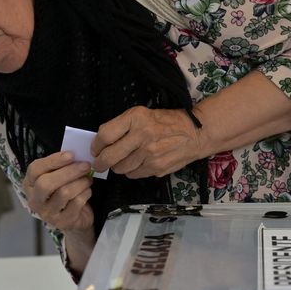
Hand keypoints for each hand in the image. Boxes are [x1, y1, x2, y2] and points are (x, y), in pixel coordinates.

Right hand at [23, 151, 93, 234]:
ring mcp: (47, 214)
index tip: (71, 154)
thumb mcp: (57, 177)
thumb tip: (74, 154)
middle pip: (46, 183)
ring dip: (80, 182)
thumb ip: (60, 166)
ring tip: (88, 178)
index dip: (52, 161)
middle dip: (69, 172)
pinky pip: (76, 203)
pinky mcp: (62, 222)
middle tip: (85, 165)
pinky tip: (87, 191)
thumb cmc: (64, 190)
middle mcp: (34, 200)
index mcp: (29, 184)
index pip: (34, 170)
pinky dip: (85, 193)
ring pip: (64, 193)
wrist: (75, 218)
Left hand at [91, 106, 206, 178]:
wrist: (195, 133)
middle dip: (100, 163)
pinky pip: (134, 174)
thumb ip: (122, 126)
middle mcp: (142, 135)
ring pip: (120, 168)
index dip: (96, 145)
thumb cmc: (166, 122)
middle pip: (109, 156)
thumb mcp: (142, 114)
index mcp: (136, 118)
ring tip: (122, 161)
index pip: (105, 135)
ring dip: (117, 167)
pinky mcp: (156, 168)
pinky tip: (137, 163)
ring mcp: (150, 154)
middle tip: (99, 164)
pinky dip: (132, 171)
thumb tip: (101, 143)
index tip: (95, 149)